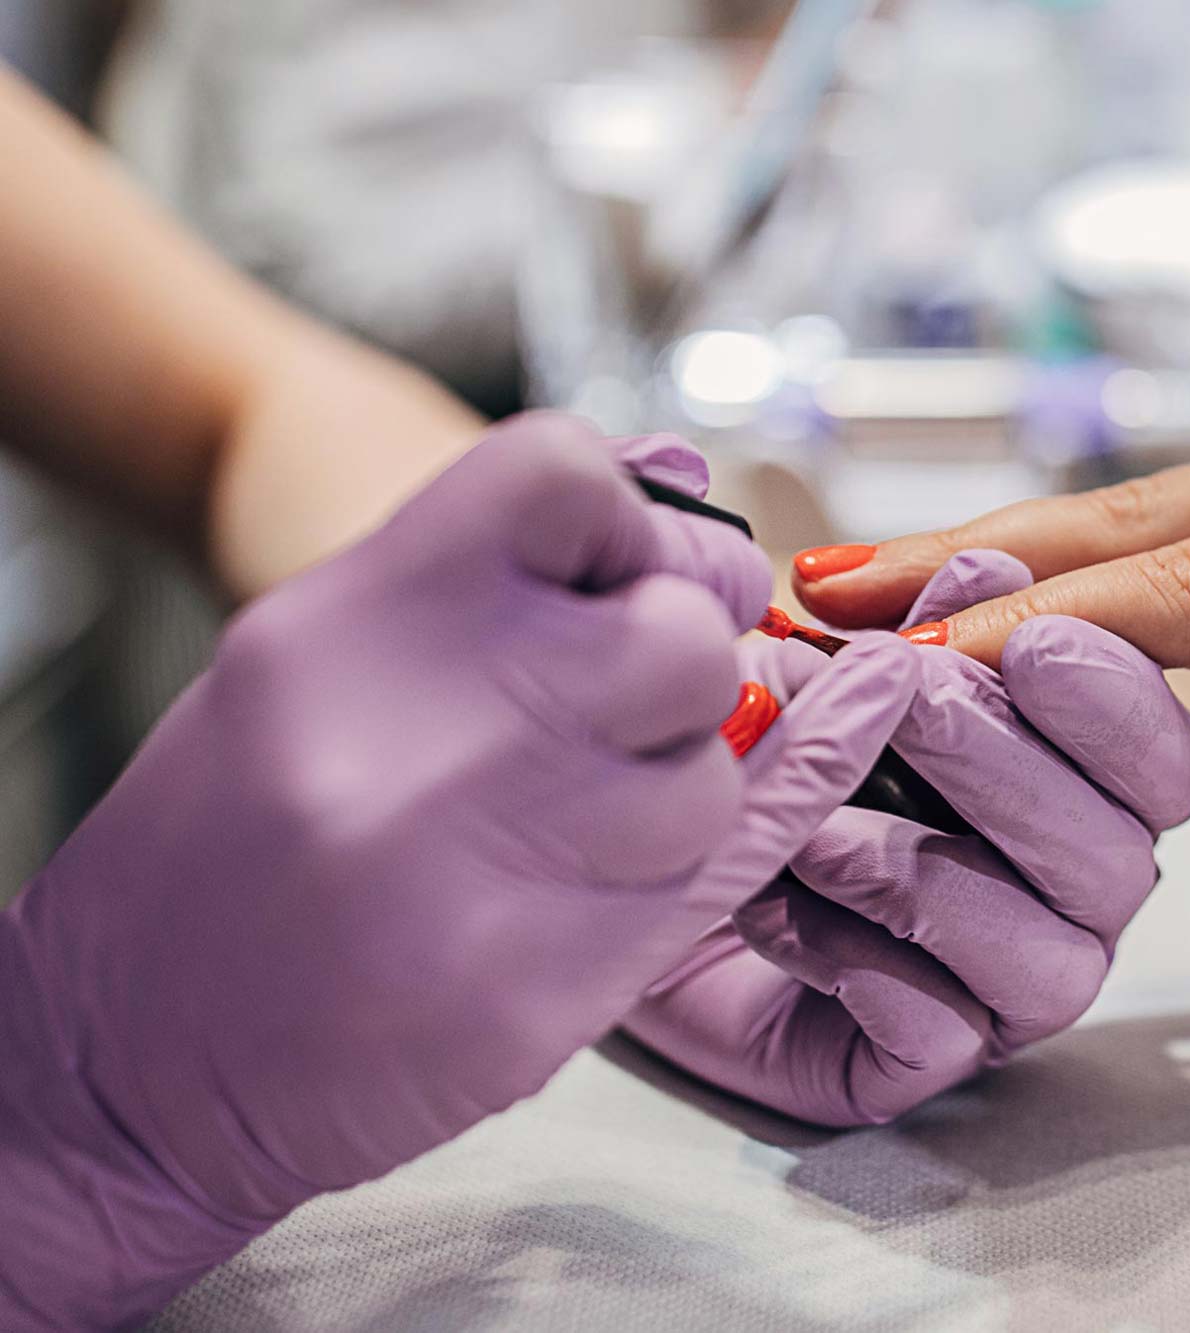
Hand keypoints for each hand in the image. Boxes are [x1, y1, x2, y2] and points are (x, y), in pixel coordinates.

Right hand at [0, 414, 918, 1326]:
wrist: (126, 1062)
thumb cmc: (231, 839)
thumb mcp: (318, 659)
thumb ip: (495, 573)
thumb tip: (683, 477)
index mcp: (353, 617)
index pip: (569, 476)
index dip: (636, 521)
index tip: (629, 575)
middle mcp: (420, 729)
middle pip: (680, 633)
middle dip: (686, 664)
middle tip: (642, 701)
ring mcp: (478, 870)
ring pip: (708, 775)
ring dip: (677, 789)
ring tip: (582, 821)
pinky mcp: (533, 994)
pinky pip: (689, 896)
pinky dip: (658, 887)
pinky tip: (568, 898)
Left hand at [623, 551, 1189, 1126]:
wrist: (624, 864)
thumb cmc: (747, 754)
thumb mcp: (816, 659)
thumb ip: (910, 619)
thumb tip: (991, 565)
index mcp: (1073, 784)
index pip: (1164, 760)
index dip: (1119, 701)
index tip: (1031, 640)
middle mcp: (1063, 894)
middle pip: (1120, 857)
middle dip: (1009, 768)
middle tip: (907, 704)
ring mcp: (1002, 988)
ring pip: (1052, 961)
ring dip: (923, 873)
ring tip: (812, 828)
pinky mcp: (921, 1061)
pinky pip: (940, 1034)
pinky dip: (858, 965)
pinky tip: (775, 912)